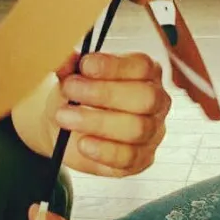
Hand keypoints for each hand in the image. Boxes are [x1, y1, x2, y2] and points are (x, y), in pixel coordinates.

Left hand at [51, 52, 171, 176]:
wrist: (63, 127)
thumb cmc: (75, 96)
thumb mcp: (69, 75)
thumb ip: (70, 65)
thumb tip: (69, 60)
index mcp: (145, 73)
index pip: (142, 66)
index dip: (113, 66)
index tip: (85, 66)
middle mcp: (155, 101)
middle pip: (146, 98)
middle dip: (104, 93)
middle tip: (71, 90)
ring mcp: (152, 132)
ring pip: (137, 129)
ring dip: (96, 122)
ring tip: (65, 117)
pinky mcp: (141, 159)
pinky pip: (129, 158)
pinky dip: (103, 151)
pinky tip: (83, 143)